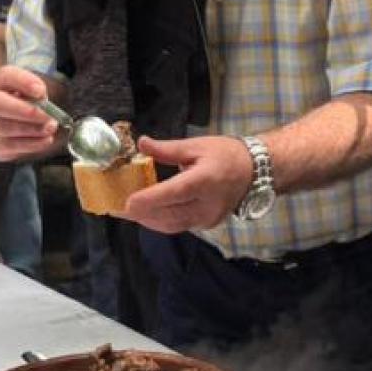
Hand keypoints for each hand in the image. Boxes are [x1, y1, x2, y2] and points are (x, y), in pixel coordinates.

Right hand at [0, 65, 62, 160]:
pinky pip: (7, 146)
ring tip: (50, 128)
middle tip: (46, 116)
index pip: (5, 76)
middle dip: (24, 111)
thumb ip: (36, 92)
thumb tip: (43, 103)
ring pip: (2, 127)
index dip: (23, 83)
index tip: (40, 91)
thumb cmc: (19, 100)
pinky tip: (45, 140)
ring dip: (30, 129)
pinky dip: (29, 144)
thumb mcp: (28, 89)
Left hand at [121, 135, 253, 233]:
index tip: (126, 203)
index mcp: (204, 180)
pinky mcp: (207, 224)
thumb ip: (167, 149)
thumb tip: (142, 144)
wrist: (254, 172)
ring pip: (171, 225)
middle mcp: (207, 204)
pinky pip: (179, 226)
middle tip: (117, 208)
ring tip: (128, 211)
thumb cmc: (225, 154)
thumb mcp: (196, 145)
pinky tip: (148, 213)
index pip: (172, 193)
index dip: (148, 200)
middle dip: (140, 213)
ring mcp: (208, 218)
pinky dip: (161, 221)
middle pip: (168, 215)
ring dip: (148, 220)